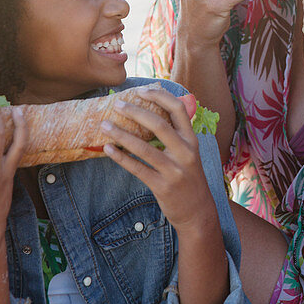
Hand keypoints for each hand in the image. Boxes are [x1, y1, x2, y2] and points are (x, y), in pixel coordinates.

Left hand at [101, 87, 217, 233]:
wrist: (198, 212)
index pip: (178, 109)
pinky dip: (120, 157)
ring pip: (144, 147)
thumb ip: (176, 136)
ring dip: (121, 134)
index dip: (159, 96)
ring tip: (104, 125)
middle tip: (117, 104)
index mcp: (192, 140)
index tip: (141, 90)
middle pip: (159, 124)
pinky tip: (108, 149)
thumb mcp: (190, 154)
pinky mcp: (162, 186)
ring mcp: (174, 171)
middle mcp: (185, 153)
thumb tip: (151, 113)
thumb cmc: (189, 178)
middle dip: (136, 111)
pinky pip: (137, 168)